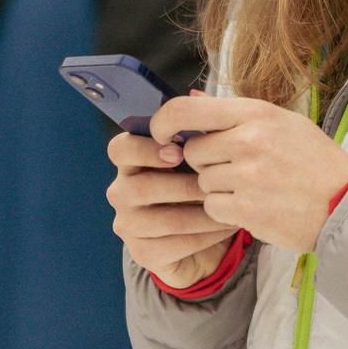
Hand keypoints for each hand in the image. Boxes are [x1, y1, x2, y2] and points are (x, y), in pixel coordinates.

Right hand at [107, 121, 236, 290]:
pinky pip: (172, 245)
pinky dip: (204, 235)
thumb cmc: (202, 183)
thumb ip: (196, 126)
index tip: (177, 151)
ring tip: (227, 205)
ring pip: (159, 219)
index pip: (119, 147)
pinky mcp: (143, 253)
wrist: (209, 235)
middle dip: (180, 186)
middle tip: (211, 184)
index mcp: (132, 160)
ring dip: (199, 212)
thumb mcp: (201, 154)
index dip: (144, 148)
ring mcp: (129, 225)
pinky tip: (225, 226)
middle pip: (137, 187)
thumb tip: (195, 95)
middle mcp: (122, 192)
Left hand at [152, 95, 347, 254]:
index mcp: (256, 113)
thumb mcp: (281, 122)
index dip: (163, 123)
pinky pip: (212, 208)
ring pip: (202, 182)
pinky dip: (226, 210)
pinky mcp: (246, 210)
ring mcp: (247, 177)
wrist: (344, 202)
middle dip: (207, 161)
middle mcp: (248, 142)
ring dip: (218, 188)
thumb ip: (232, 112)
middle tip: (238, 167)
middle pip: (193, 151)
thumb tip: (189, 99)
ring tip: (252, 187)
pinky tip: (252, 205)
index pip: (186, 111)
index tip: (161, 134)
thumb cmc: (313, 160)